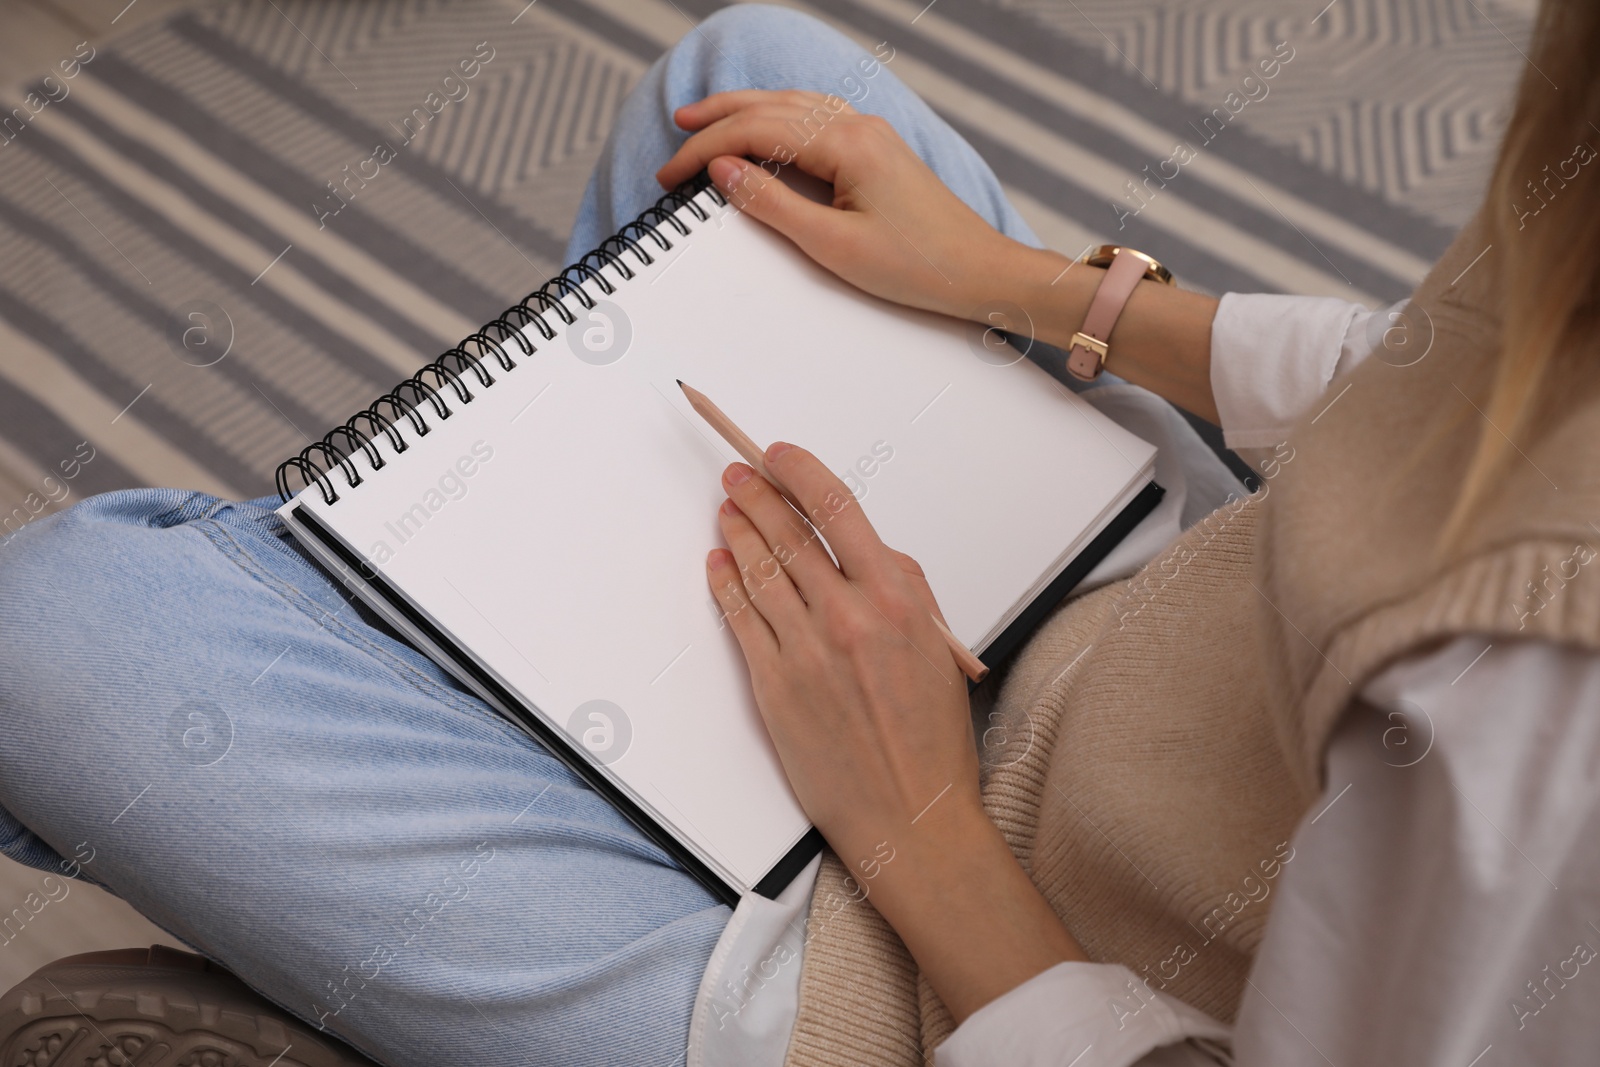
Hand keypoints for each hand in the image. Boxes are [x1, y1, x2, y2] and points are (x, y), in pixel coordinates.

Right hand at [658, 89, 1226, 422]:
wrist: (982, 274)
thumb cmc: (920, 266)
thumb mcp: (833, 246)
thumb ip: (773, 204)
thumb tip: (724, 171)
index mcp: (847, 144)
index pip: (757, 131)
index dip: (707, 149)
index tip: (671, 174)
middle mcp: (859, 127)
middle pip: (772, 108)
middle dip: (718, 119)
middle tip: (675, 131)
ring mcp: (872, 136)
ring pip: (794, 107)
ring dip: (747, 111)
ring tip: (707, 119)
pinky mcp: (879, 152)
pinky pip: (817, 120)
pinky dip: (780, 120)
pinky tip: (767, 127)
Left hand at [704, 440, 977, 867]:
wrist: (910, 815)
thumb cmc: (931, 741)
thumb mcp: (939, 646)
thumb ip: (905, 589)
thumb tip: (866, 550)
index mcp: (895, 600)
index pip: (838, 509)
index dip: (801, 473)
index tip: (781, 456)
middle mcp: (846, 617)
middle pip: (788, 534)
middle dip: (757, 495)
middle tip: (739, 476)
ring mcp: (803, 651)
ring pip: (758, 571)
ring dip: (737, 532)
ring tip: (726, 509)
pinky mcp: (773, 686)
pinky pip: (740, 620)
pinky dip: (725, 585)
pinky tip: (718, 565)